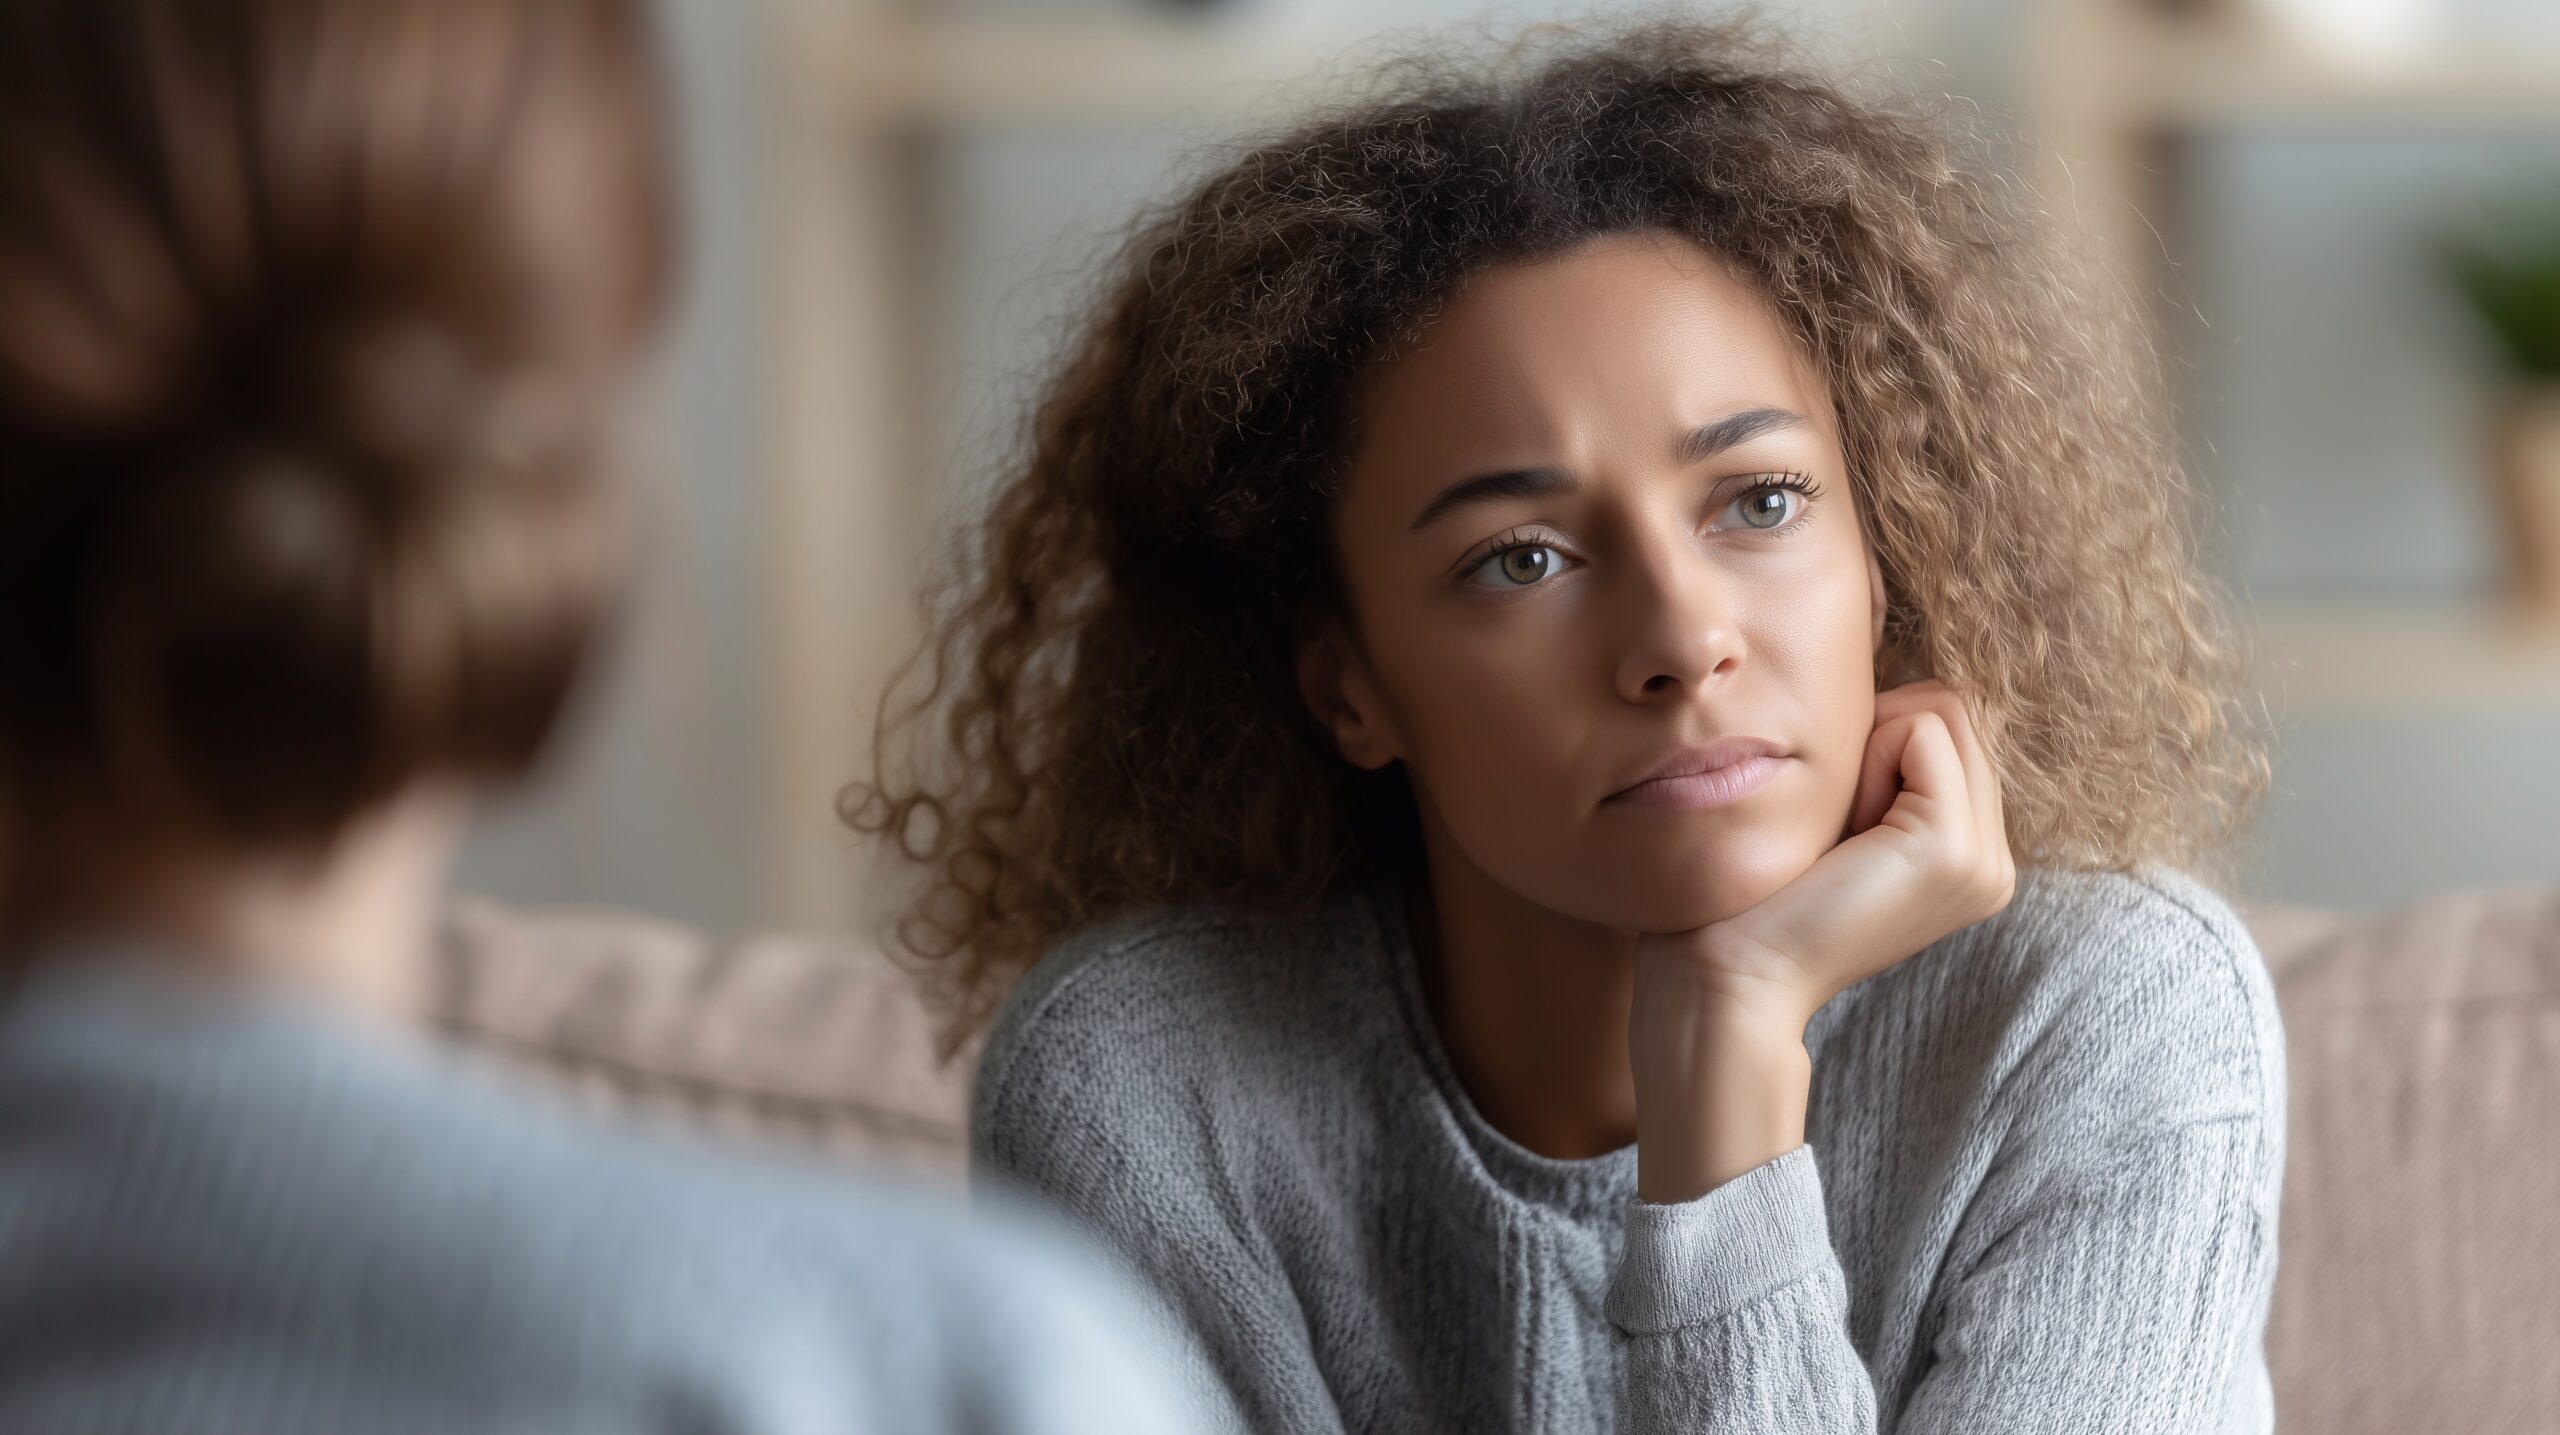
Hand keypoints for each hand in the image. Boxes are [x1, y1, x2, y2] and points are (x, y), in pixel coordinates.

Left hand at [1650, 679, 2016, 1031]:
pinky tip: (1843, 829)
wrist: (1736, 979)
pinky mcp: (1953, 848)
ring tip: (1843, 825)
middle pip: (1959, 708)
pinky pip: (1922, 731)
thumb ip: (1888, 765)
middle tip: (1839, 815)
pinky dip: (1869, 757)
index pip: (1958, 724)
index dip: (1883, 736)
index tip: (1839, 811)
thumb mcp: (1841, 819)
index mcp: (1974, 857)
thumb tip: (1896, 680)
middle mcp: (1994, 862)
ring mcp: (1984, 861)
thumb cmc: (1760, 897)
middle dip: (1884, 732)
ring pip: (1947, 708)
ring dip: (1876, 743)